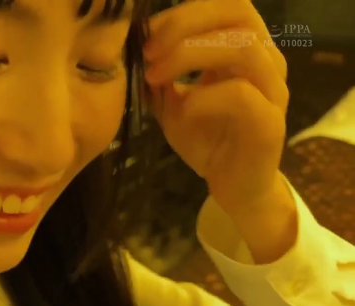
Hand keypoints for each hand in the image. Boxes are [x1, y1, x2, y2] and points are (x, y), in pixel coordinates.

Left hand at [143, 0, 289, 214]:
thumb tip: (133, 46)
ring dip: (190, 55)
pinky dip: (204, 96)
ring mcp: (273, 90)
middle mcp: (267, 61)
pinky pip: (241, 95)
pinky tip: (181, 109)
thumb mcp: (171, 101)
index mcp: (246, 48)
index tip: (146, 35)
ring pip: (243, 47)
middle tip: (149, 50)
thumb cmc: (206, 139)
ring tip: (155, 76)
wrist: (234, 187)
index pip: (225, 5)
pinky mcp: (270, 124)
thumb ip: (159, 73)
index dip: (183, 12)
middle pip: (238, 12)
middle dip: (186, 24)